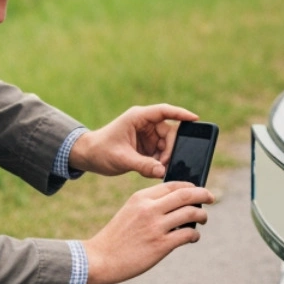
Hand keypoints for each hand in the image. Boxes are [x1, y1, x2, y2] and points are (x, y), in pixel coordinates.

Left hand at [69, 104, 197, 178]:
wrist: (88, 156)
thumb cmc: (100, 151)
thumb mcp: (122, 159)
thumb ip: (143, 165)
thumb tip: (162, 171)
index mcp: (138, 118)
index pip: (164, 111)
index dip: (181, 114)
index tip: (195, 119)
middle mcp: (144, 124)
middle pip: (169, 132)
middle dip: (170, 148)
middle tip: (165, 164)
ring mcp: (146, 135)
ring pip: (166, 145)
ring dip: (164, 158)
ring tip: (156, 169)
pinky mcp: (146, 147)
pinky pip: (160, 154)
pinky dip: (159, 162)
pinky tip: (152, 170)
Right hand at [83, 181, 214, 283]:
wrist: (100, 259)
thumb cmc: (116, 237)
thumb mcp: (129, 211)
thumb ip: (150, 205)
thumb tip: (178, 205)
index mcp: (141, 198)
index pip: (173, 185)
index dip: (190, 186)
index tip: (198, 191)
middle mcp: (150, 209)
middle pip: (186, 195)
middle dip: (204, 195)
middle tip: (211, 198)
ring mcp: (156, 227)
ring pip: (191, 213)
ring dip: (202, 216)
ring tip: (203, 219)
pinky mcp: (161, 245)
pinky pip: (188, 235)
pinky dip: (195, 235)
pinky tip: (193, 237)